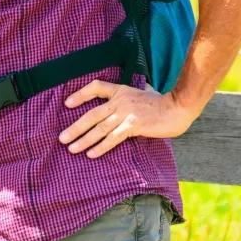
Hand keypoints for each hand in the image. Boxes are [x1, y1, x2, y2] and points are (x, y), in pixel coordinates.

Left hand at [59, 80, 196, 157]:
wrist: (178, 107)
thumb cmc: (162, 103)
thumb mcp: (144, 93)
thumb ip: (133, 95)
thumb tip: (132, 96)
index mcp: (121, 90)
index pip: (96, 87)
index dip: (80, 94)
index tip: (67, 103)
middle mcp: (120, 100)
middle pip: (92, 114)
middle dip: (75, 127)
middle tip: (62, 138)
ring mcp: (126, 112)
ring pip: (99, 128)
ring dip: (84, 139)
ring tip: (71, 148)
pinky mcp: (133, 125)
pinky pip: (113, 138)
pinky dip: (101, 146)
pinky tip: (91, 154)